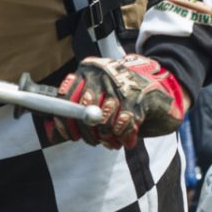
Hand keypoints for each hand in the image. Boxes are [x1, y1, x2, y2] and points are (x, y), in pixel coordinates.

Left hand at [51, 55, 185, 150]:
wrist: (161, 84)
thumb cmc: (122, 93)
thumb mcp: (98, 92)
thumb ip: (75, 110)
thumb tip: (50, 132)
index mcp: (88, 70)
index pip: (66, 97)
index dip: (65, 121)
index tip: (70, 136)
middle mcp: (102, 74)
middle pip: (83, 111)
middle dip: (87, 132)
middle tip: (93, 141)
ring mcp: (121, 85)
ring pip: (103, 122)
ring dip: (106, 137)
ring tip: (111, 141)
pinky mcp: (138, 98)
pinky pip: (123, 127)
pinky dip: (123, 138)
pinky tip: (126, 140)